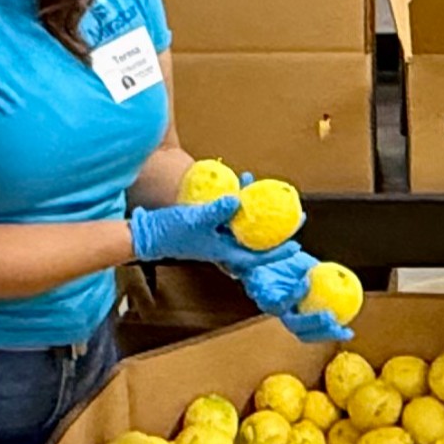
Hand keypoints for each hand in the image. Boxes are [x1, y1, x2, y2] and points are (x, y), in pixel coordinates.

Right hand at [127, 191, 278, 270]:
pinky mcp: (207, 226)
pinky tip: (238, 185)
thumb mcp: (196, 220)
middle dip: (274, 229)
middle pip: (256, 241)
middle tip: (292, 215)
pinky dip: (236, 203)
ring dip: (254, 210)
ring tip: (260, 189)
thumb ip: (218, 211)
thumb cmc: (170, 232)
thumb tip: (238, 201)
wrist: (146, 234)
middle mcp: (223, 247)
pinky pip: (229, 216)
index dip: (278, 252)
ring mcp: (215, 237)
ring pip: (243, 226)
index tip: (297, 245)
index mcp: (224, 252)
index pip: (258, 257)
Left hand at [239, 244, 353, 342]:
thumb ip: (326, 277)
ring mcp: (271, 306)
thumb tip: (350, 284)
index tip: (348, 333)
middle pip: (301, 332)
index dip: (331, 334)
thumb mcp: (310, 266)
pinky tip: (306, 284)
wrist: (258, 248)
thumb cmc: (284, 259)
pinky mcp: (260, 295)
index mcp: (296, 309)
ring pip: (291, 322)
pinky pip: (279, 300)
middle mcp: (283, 312)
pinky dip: (295, 294)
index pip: (314, 330)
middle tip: (338, 325)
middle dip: (321, 332)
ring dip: (310, 321)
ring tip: (328, 315)